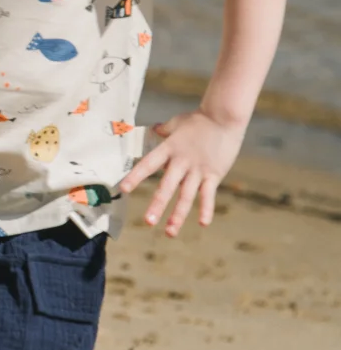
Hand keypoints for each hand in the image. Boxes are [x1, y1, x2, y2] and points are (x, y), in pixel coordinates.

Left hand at [118, 110, 245, 236]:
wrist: (225, 117)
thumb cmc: (200, 119)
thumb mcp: (177, 122)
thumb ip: (164, 129)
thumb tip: (154, 129)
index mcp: (169, 149)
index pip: (148, 164)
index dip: (135, 177)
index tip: (123, 189)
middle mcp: (181, 162)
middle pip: (167, 186)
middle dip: (158, 205)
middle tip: (148, 222)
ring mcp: (198, 170)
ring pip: (186, 196)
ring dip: (178, 215)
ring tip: (169, 232)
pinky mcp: (213, 174)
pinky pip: (208, 195)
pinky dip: (206, 209)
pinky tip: (203, 223)